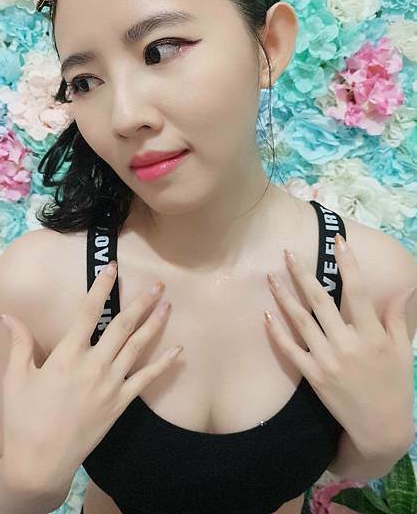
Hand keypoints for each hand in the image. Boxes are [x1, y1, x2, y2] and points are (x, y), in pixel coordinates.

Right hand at [0, 262, 181, 492]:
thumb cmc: (25, 419)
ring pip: (138, 347)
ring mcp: (111, 385)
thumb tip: (8, 315)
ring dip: (154, 324)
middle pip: (122, 325)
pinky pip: (147, 380)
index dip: (102, 287)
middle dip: (141, 302)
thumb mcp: (16, 379)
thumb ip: (19, 343)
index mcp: (67, 355)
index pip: (88, 312)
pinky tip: (178, 350)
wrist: (41, 462)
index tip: (112, 267)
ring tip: (168, 305)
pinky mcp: (121, 403)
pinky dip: (164, 364)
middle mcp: (94, 365)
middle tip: (158, 284)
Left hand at [263, 233, 414, 456]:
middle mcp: (347, 344)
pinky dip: (277, 332)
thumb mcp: (401, 350)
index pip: (357, 291)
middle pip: (320, 301)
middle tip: (287, 252)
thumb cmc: (393, 385)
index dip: (348, 264)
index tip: (338, 241)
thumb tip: (403, 287)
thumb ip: (396, 317)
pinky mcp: (313, 376)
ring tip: (271, 276)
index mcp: (372, 335)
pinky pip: (290, 350)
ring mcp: (327, 360)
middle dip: (302, 274)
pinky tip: (266, 314)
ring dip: (284, 297)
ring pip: (300, 322)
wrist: (380, 428)